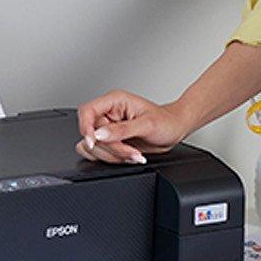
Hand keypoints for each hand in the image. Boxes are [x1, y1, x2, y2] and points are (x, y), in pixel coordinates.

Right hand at [75, 89, 190, 163]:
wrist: (174, 131)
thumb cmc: (166, 122)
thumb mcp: (147, 125)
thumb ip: (121, 130)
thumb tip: (99, 134)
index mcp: (114, 101)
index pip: (87, 111)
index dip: (86, 127)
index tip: (94, 142)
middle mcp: (108, 113)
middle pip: (91, 134)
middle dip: (111, 147)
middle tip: (130, 151)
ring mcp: (108, 128)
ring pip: (93, 147)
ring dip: (112, 155)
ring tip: (133, 154)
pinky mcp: (110, 141)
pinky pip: (99, 153)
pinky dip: (112, 159)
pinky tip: (128, 156)